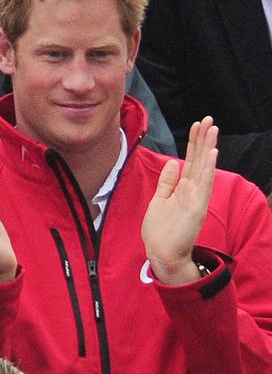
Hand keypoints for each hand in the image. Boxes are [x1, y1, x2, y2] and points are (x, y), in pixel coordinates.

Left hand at [142, 117, 218, 285]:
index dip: (193, 142)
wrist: (162, 254)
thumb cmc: (161, 230)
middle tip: (208, 119)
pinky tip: (211, 154)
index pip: (190, 160)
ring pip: (203, 168)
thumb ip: (167, 182)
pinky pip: (203, 185)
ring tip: (213, 130)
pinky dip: (207, 169)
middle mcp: (193, 191)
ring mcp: (196, 198)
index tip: (197, 125)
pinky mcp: (196, 208)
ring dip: (208, 149)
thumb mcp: (160, 200)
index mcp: (183, 188)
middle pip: (199, 160)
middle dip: (203, 139)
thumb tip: (173, 163)